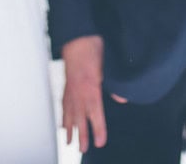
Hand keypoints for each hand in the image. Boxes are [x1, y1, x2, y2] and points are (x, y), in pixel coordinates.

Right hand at [62, 36, 105, 152]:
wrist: (77, 36)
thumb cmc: (92, 47)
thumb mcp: (108, 64)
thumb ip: (115, 83)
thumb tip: (122, 98)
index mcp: (90, 87)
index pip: (95, 113)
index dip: (98, 128)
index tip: (99, 142)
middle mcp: (79, 91)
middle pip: (80, 117)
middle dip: (82, 134)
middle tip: (83, 148)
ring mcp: (71, 87)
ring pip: (70, 112)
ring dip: (70, 128)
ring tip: (69, 141)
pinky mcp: (67, 83)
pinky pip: (64, 103)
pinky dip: (63, 114)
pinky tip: (63, 121)